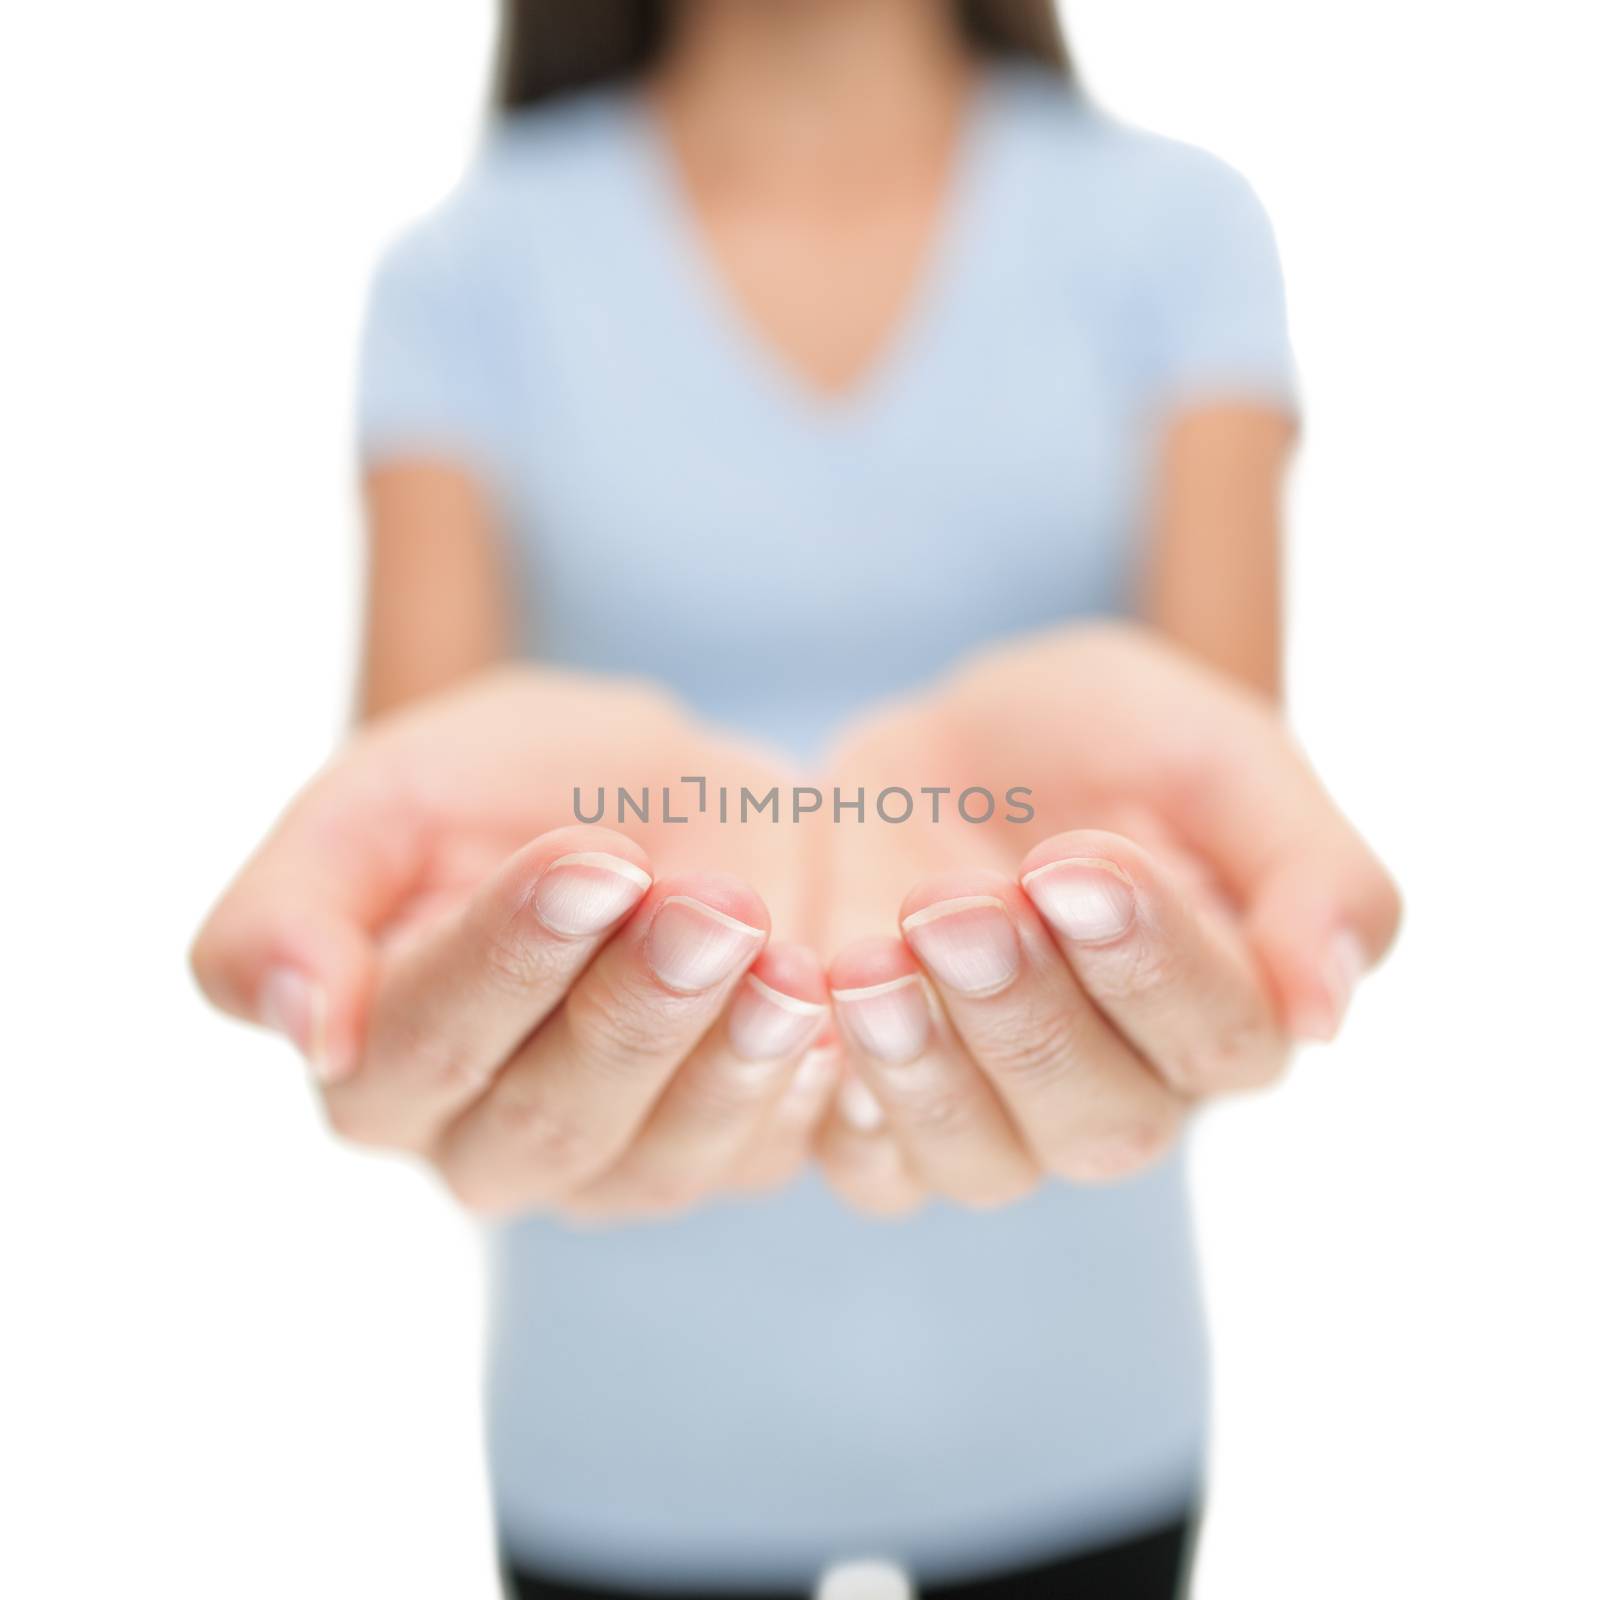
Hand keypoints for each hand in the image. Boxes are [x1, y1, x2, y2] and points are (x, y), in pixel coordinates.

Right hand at [191, 668, 837, 1218]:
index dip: (507, 959)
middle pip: (546, 1119)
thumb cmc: (502, 785)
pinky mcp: (717, 1156)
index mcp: (373, 1066)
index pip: (420, 1047)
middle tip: (709, 907)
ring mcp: (606, 1167)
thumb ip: (290, 904)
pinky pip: (757, 1154)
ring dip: (729, 1058)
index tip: (592, 862)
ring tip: (786, 963)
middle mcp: (479, 1145)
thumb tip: (299, 1024)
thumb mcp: (380, 799)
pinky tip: (830, 1017)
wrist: (651, 783)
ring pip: (658, 1158)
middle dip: (633, 1010)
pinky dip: (796, 1091)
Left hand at [810, 623, 1400, 1214]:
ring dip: (927, 1069)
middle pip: (1100, 1121)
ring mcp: (1001, 1112)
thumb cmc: (1106, 741)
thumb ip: (1308, 867)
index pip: (1221, 1039)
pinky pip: (868, 1162)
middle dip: (1027, 1015)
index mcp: (1228, 1012)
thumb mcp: (1218, 755)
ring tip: (871, 964)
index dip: (1149, 963)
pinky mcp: (884, 1102)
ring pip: (983, 1161)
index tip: (1073, 863)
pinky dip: (838, 1109)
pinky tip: (808, 1022)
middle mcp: (1125, 1089)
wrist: (955, 736)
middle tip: (958, 905)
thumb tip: (1328, 1010)